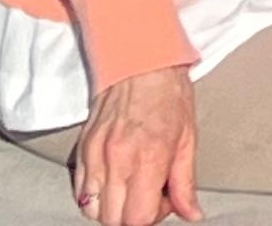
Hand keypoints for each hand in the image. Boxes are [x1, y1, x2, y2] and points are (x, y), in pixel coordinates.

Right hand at [71, 64, 198, 225]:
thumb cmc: (168, 94)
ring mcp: (95, 156)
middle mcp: (117, 161)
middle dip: (132, 216)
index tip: (163, 201)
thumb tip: (192, 214)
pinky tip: (113, 180)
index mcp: (148, 158)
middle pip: (113, 220)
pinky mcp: (81, 150)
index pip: (138, 219)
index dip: (153, 217)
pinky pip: (79, 191)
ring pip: (92, 210)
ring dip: (111, 209)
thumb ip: (185, 183)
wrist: (139, 61)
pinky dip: (94, 196)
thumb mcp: (188, 138)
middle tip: (148, 195)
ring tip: (129, 188)